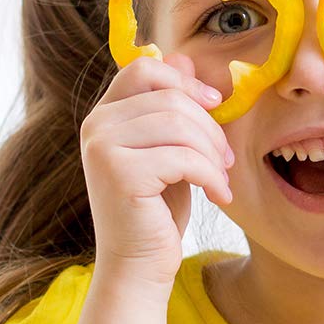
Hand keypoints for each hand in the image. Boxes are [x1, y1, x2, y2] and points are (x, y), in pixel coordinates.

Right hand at [80, 52, 234, 291]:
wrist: (139, 264)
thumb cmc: (156, 209)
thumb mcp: (169, 150)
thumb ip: (171, 108)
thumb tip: (185, 59)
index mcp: (105, 114)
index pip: (145, 68)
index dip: (185, 82)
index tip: (214, 105)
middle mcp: (96, 125)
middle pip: (171, 99)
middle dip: (210, 129)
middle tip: (227, 160)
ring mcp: (103, 148)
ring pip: (180, 125)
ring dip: (213, 153)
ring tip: (222, 177)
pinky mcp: (120, 173)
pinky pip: (184, 158)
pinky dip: (212, 176)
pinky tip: (218, 196)